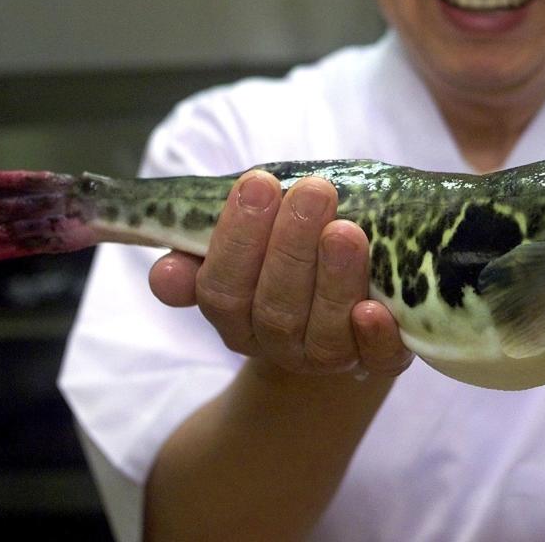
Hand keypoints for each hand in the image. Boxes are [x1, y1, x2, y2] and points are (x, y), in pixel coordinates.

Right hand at [147, 170, 411, 376]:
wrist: (354, 302)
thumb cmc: (293, 253)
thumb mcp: (248, 244)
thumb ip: (202, 249)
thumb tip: (165, 273)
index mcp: (236, 314)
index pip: (222, 288)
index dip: (237, 239)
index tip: (259, 183)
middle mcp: (278, 343)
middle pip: (274, 309)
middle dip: (292, 247)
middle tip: (314, 191)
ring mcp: (329, 358)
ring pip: (323, 332)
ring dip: (335, 280)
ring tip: (346, 231)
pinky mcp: (379, 361)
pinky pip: (376, 359)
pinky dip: (375, 336)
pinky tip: (375, 308)